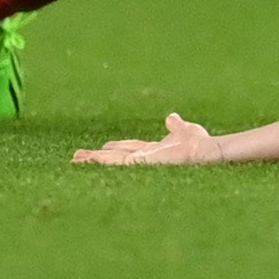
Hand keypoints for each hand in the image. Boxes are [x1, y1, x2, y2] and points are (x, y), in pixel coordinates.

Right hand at [75, 114, 221, 165]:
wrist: (205, 151)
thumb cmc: (200, 143)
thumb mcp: (184, 130)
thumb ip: (176, 125)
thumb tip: (171, 116)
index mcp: (154, 150)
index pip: (130, 148)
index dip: (116, 147)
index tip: (103, 146)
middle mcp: (144, 157)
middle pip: (116, 157)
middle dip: (98, 157)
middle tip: (79, 157)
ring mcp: (141, 161)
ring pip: (112, 161)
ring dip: (93, 160)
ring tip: (74, 160)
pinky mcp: (140, 162)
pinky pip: (117, 162)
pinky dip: (101, 161)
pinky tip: (88, 160)